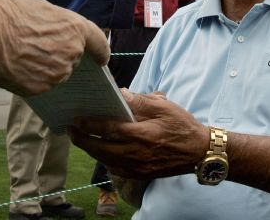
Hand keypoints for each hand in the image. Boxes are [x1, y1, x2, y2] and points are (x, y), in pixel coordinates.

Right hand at [0, 0, 108, 95]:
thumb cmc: (5, 15)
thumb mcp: (38, 6)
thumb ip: (58, 21)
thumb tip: (61, 29)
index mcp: (75, 29)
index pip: (99, 43)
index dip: (101, 50)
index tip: (101, 57)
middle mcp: (71, 53)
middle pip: (75, 57)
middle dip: (62, 53)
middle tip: (39, 45)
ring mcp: (57, 73)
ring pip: (58, 72)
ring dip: (48, 66)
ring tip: (25, 54)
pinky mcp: (41, 89)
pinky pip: (43, 84)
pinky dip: (34, 78)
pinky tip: (19, 67)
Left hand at [68, 89, 208, 179]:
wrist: (200, 152)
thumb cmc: (183, 126)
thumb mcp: (164, 107)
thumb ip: (141, 101)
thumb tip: (121, 94)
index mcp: (141, 134)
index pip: (107, 130)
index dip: (88, 125)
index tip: (75, 119)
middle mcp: (136, 153)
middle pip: (100, 149)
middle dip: (82, 139)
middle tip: (70, 130)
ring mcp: (137, 167)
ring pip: (105, 160)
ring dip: (91, 150)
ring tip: (81, 139)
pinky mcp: (140, 174)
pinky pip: (116, 169)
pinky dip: (105, 160)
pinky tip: (101, 151)